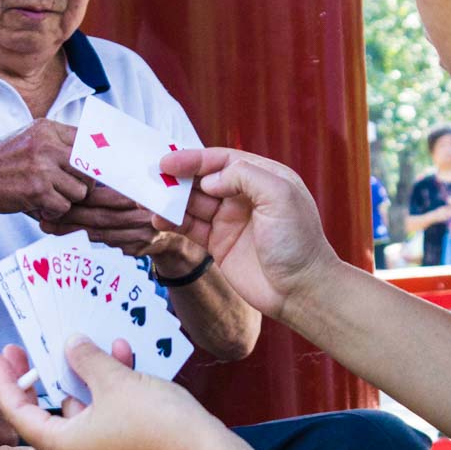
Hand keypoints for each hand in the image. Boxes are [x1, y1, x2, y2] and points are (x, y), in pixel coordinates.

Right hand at [0, 120, 90, 221]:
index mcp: (46, 129)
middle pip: (89, 167)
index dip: (94, 159)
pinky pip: (64, 206)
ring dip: (68, 199)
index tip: (93, 171)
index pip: (87, 140)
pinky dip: (54, 211)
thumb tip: (96, 155)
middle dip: (85, 183)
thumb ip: (57, 142)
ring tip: (51, 198)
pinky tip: (41, 206)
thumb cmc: (3, 161)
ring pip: (79, 190)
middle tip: (72, 189)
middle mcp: (46, 144)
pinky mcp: (36, 190)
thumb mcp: (30, 139)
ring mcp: (42, 167)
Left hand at [0, 339, 227, 449]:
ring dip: (84, 374)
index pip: (19, 413)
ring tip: (86, 341)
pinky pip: (107, 414)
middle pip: (48, 411)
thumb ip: (85, 359)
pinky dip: (109, 389)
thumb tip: (71, 344)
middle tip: (25, 348)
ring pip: (83, 408)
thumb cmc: (154, 421)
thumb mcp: (114, 380)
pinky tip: (122, 355)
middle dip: (41, 375)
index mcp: (64, 446)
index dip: (5, 382)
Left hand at [39, 182, 181, 256]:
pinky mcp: (138, 250)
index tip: (60, 188)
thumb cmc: (155, 198)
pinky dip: (83, 238)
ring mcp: (142, 235)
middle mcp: (146, 216)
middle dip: (71, 214)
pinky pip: (106, 243)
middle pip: (102, 216)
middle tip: (43, 211)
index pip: (111, 195)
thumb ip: (124, 173)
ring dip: (70, 229)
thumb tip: (91, 149)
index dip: (85, 194)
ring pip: (100, 232)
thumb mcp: (147, 180)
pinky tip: (63, 233)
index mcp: (146, 194)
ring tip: (45, 224)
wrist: (180, 235)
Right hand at [154, 148, 337, 319]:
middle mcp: (244, 196)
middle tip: (151, 178)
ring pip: (192, 202)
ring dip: (170, 200)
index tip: (168, 162)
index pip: (221, 160)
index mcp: (263, 177)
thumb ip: (245, 176)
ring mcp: (230, 220)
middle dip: (176, 177)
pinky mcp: (219, 243)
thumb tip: (210, 180)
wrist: (301, 290)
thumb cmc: (298, 242)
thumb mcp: (280, 196)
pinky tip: (159, 220)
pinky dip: (172, 222)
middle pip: (202, 179)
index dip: (193, 159)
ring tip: (149, 199)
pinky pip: (190, 227)